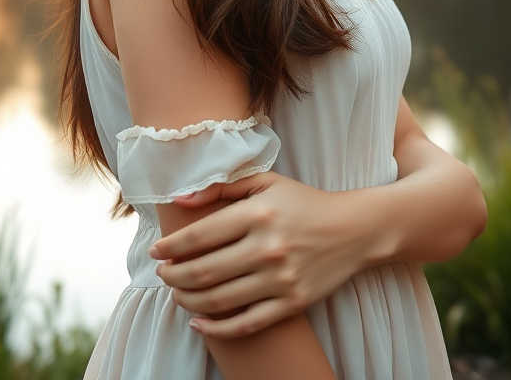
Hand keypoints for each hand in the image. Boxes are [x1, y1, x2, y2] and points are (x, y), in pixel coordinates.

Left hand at [148, 171, 386, 337]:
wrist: (353, 229)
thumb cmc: (303, 202)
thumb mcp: (265, 182)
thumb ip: (222, 188)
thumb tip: (181, 199)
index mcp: (258, 214)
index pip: (201, 235)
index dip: (172, 246)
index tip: (156, 251)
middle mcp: (267, 247)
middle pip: (205, 271)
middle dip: (174, 276)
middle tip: (162, 274)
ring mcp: (280, 279)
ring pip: (221, 299)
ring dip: (189, 300)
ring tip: (176, 294)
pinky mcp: (292, 303)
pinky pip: (247, 323)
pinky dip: (218, 328)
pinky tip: (199, 323)